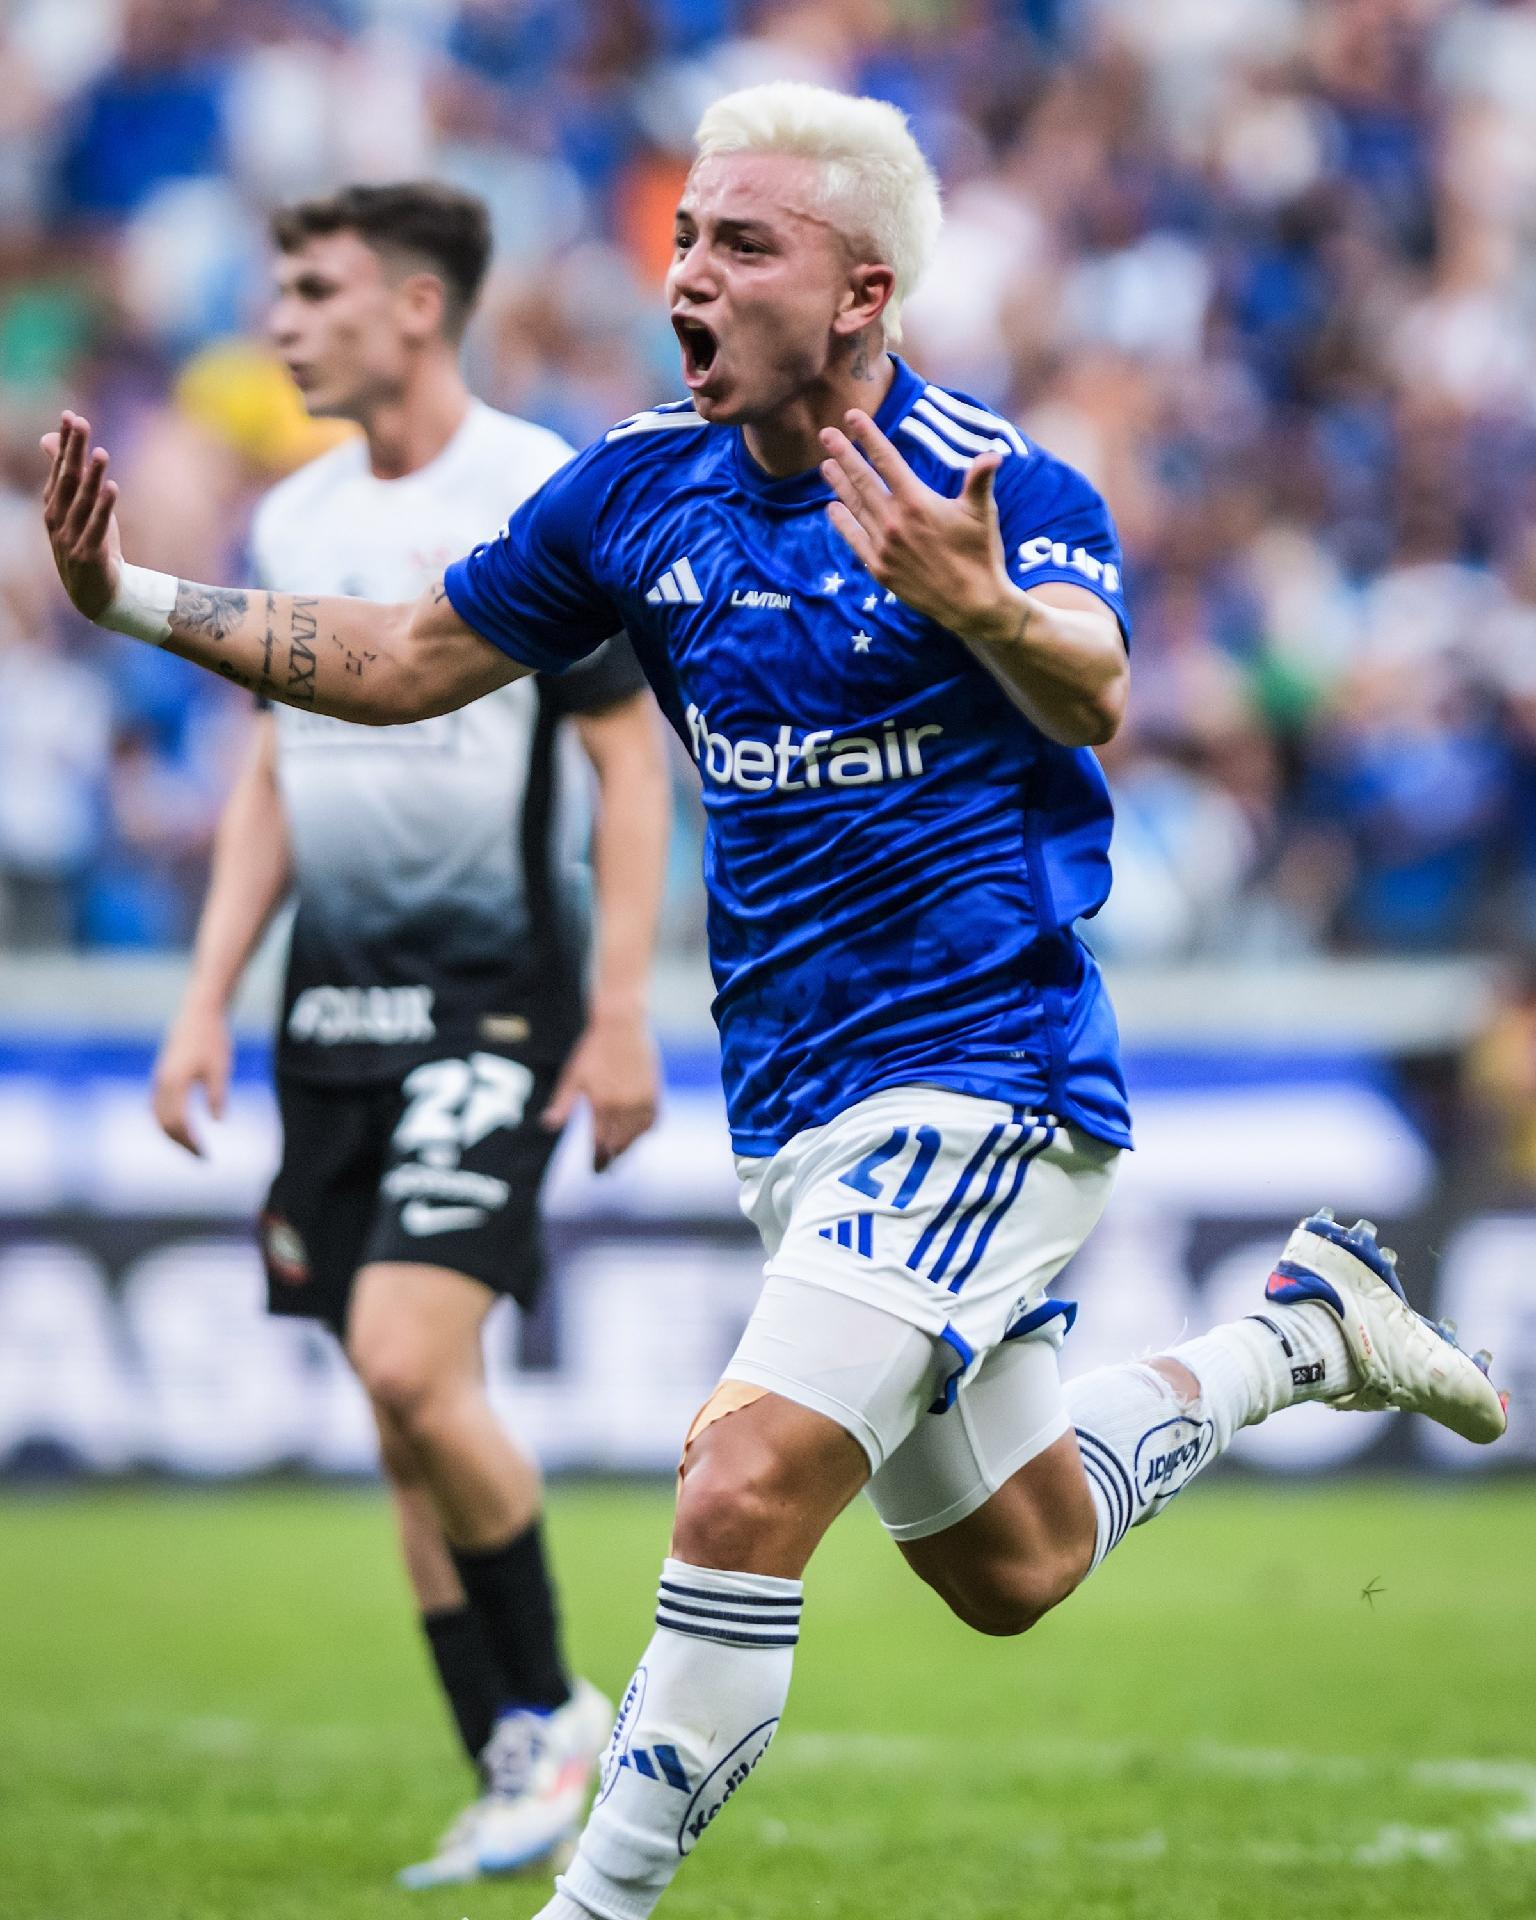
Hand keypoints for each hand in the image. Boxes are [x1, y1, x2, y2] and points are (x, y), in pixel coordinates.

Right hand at [40, 411, 122, 620]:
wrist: (95, 595)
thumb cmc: (87, 544)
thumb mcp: (76, 507)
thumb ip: (62, 474)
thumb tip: (48, 437)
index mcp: (54, 505)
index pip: (59, 468)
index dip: (65, 442)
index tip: (71, 416)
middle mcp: (57, 519)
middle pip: (67, 479)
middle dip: (74, 451)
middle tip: (82, 423)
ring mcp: (70, 538)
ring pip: (82, 502)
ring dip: (91, 476)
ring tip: (100, 452)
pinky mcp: (88, 555)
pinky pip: (97, 527)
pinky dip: (104, 507)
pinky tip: (111, 487)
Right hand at [153, 1002, 231, 1156]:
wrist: (199, 1012)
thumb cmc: (213, 1038)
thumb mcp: (220, 1068)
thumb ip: (216, 1095)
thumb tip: (217, 1122)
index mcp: (174, 1083)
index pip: (179, 1124)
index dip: (191, 1143)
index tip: (206, 1156)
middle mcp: (161, 1083)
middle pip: (165, 1124)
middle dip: (181, 1144)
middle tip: (201, 1158)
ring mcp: (159, 1079)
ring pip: (158, 1116)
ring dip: (172, 1134)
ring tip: (192, 1146)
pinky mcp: (162, 1074)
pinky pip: (158, 1106)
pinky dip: (167, 1121)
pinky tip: (181, 1127)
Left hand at [542, 1008, 659, 1171]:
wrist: (622, 1025)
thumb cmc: (592, 1049)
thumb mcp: (572, 1076)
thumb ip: (562, 1104)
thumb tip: (547, 1126)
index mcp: (601, 1105)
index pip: (599, 1145)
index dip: (597, 1162)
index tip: (594, 1171)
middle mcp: (623, 1107)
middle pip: (619, 1146)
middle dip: (612, 1160)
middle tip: (606, 1170)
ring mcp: (641, 1101)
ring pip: (637, 1137)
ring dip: (627, 1147)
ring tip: (619, 1153)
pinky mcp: (654, 1093)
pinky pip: (652, 1123)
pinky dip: (644, 1132)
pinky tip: (637, 1134)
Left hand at [819, 410, 1021, 645]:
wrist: (973, 604)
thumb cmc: (981, 554)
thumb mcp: (982, 513)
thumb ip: (980, 480)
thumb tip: (993, 455)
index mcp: (917, 502)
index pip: (887, 460)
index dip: (868, 436)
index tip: (852, 417)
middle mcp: (894, 522)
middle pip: (863, 480)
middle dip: (843, 455)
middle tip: (826, 434)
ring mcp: (884, 547)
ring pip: (855, 508)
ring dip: (838, 485)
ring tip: (824, 466)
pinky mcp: (880, 569)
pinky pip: (855, 540)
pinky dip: (842, 522)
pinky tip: (832, 508)